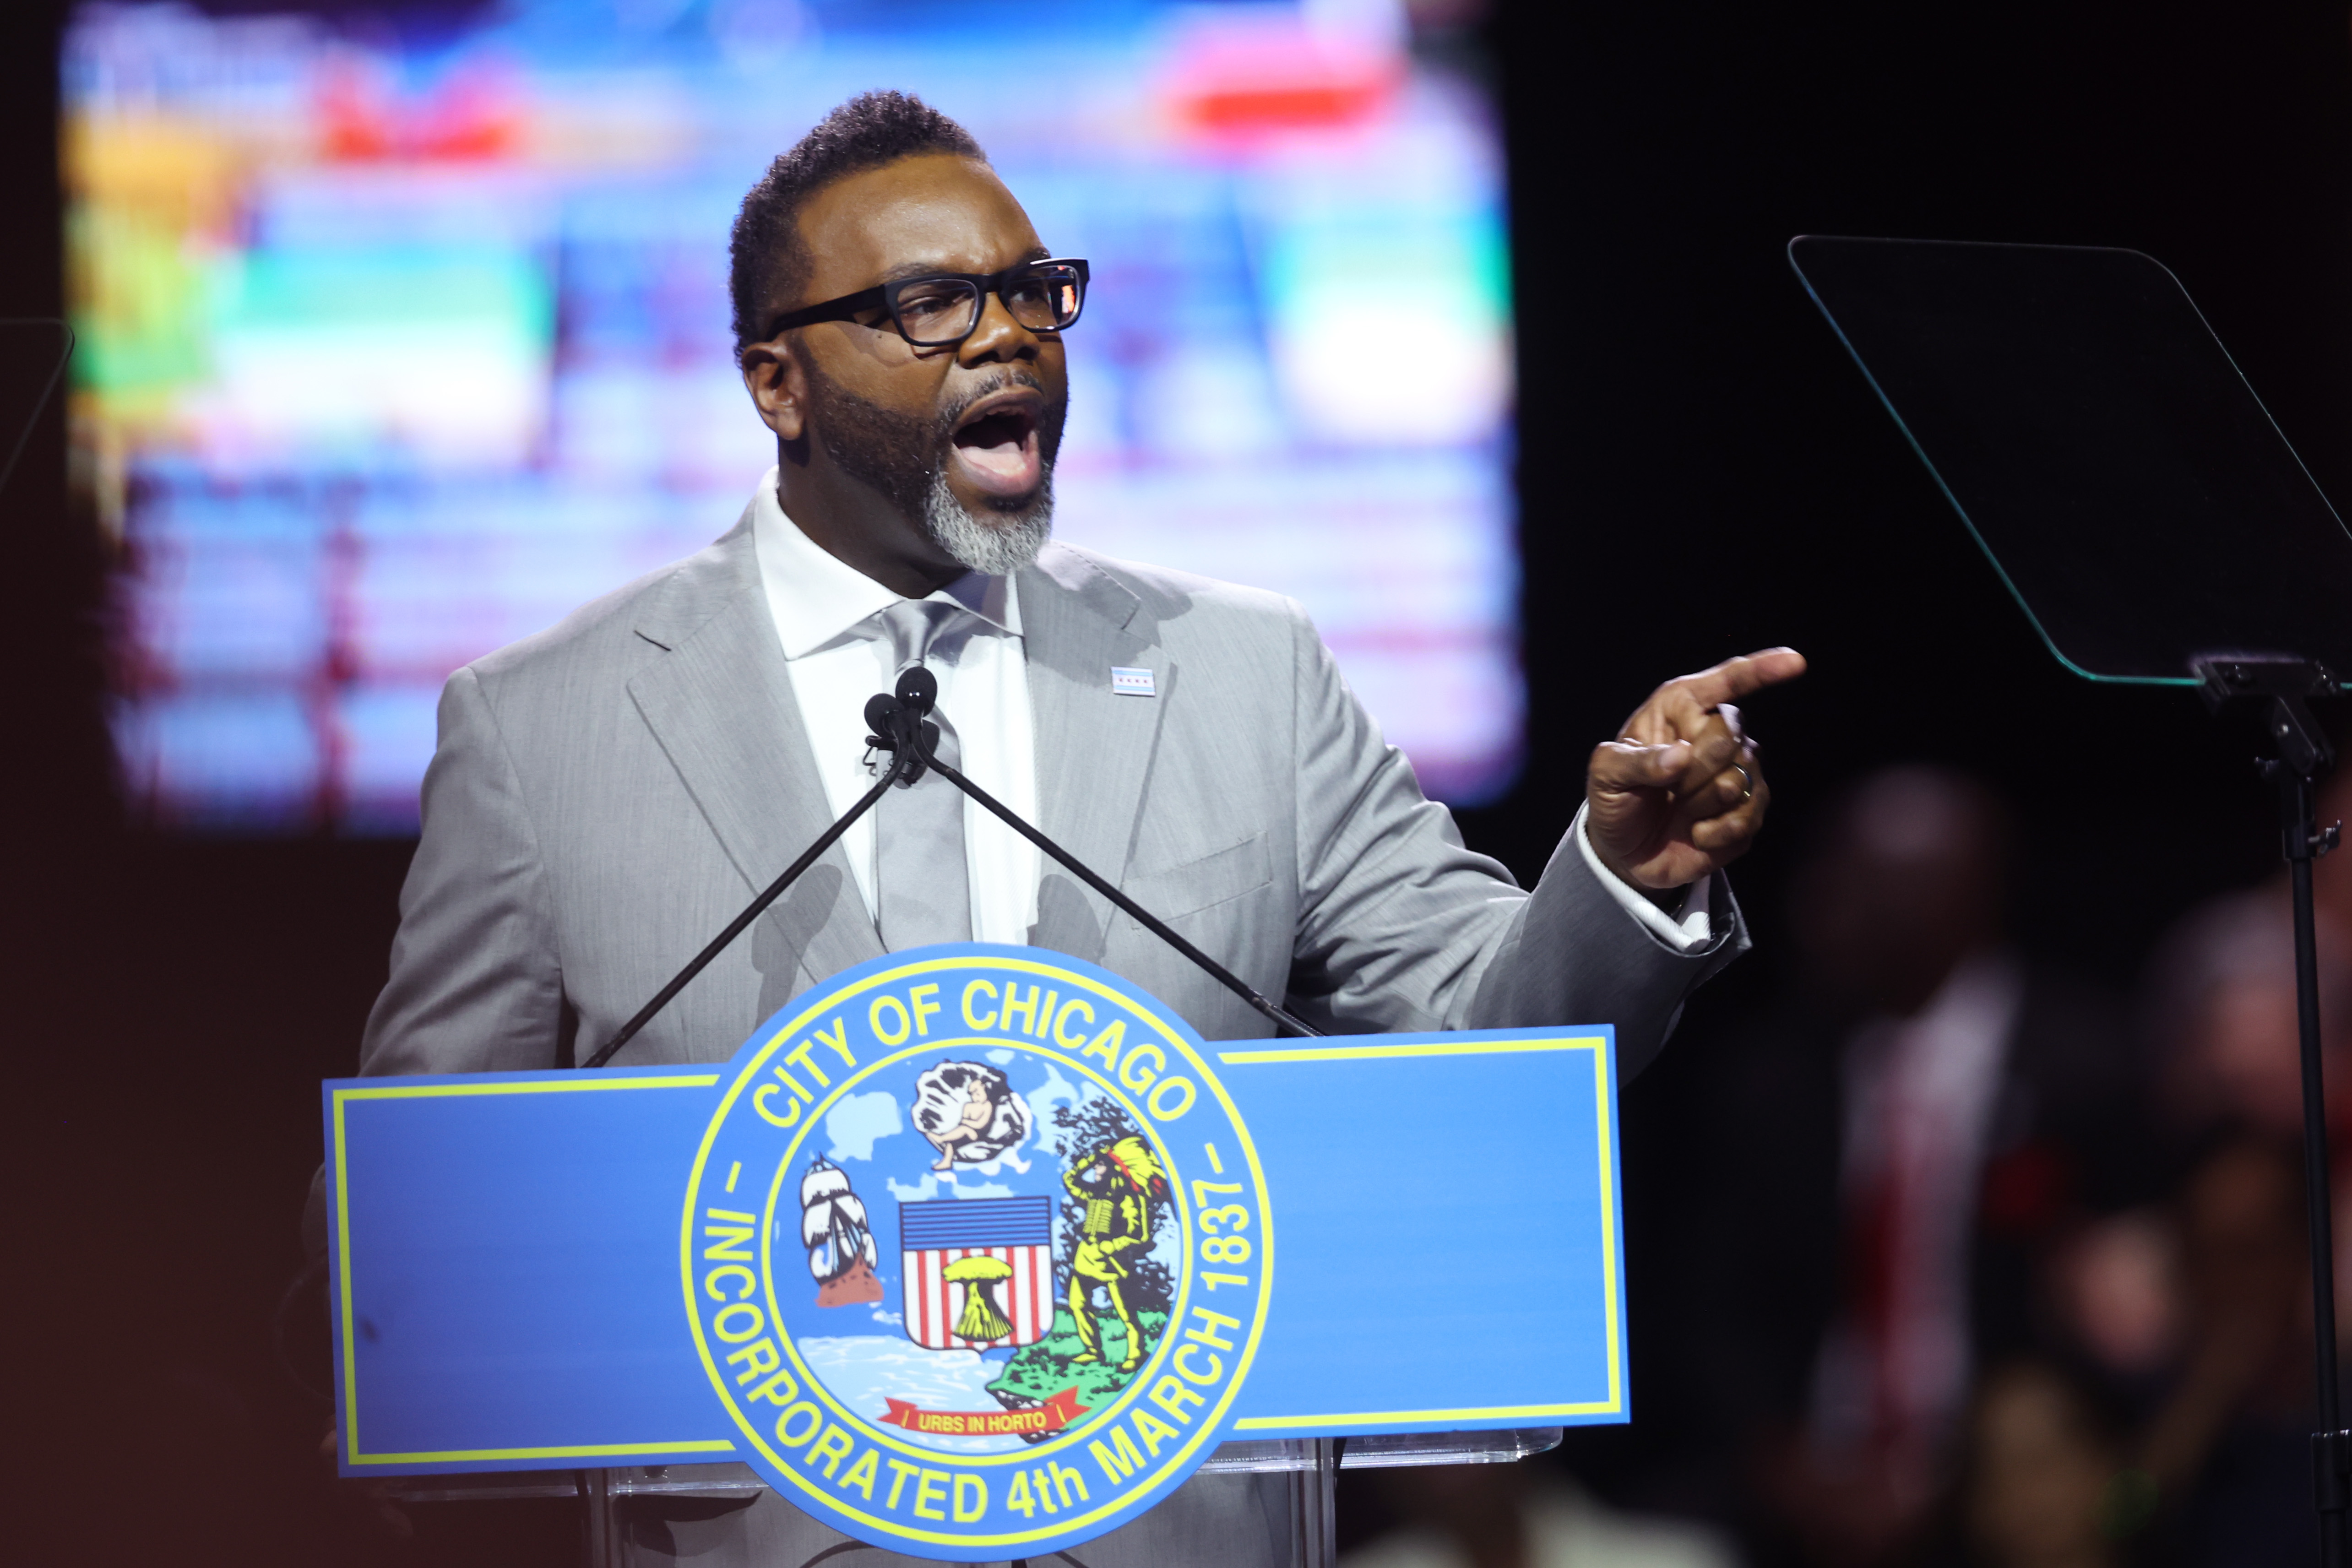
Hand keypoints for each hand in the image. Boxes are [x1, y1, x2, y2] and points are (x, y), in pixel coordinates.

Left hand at [1586, 648, 1805, 890]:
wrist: (1627, 851)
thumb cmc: (1616, 799)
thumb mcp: (1605, 776)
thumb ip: (1633, 762)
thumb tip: (1679, 756)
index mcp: (1680, 707)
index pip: (1726, 681)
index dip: (1762, 669)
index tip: (1795, 662)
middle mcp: (1716, 732)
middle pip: (1728, 738)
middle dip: (1690, 772)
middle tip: (1666, 789)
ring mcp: (1739, 771)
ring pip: (1739, 778)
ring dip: (1699, 803)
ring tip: (1679, 809)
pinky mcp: (1751, 809)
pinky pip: (1749, 815)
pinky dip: (1716, 831)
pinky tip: (1697, 833)